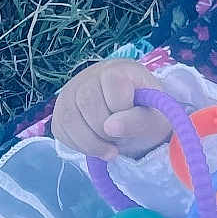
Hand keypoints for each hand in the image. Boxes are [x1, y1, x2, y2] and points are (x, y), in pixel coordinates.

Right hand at [50, 60, 172, 160]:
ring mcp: (71, 91)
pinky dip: (79, 146)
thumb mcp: (155, 120)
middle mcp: (91, 74)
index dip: (123, 111)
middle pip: (87, 102)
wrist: (134, 121)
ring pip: (69, 118)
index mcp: (120, 69)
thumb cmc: (148, 116)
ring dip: (91, 143)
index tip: (135, 122)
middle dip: (106, 131)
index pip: (113, 85)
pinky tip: (97, 146)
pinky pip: (61, 129)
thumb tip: (110, 127)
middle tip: (122, 140)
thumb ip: (138, 121)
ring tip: (111, 148)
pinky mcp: (61, 110)